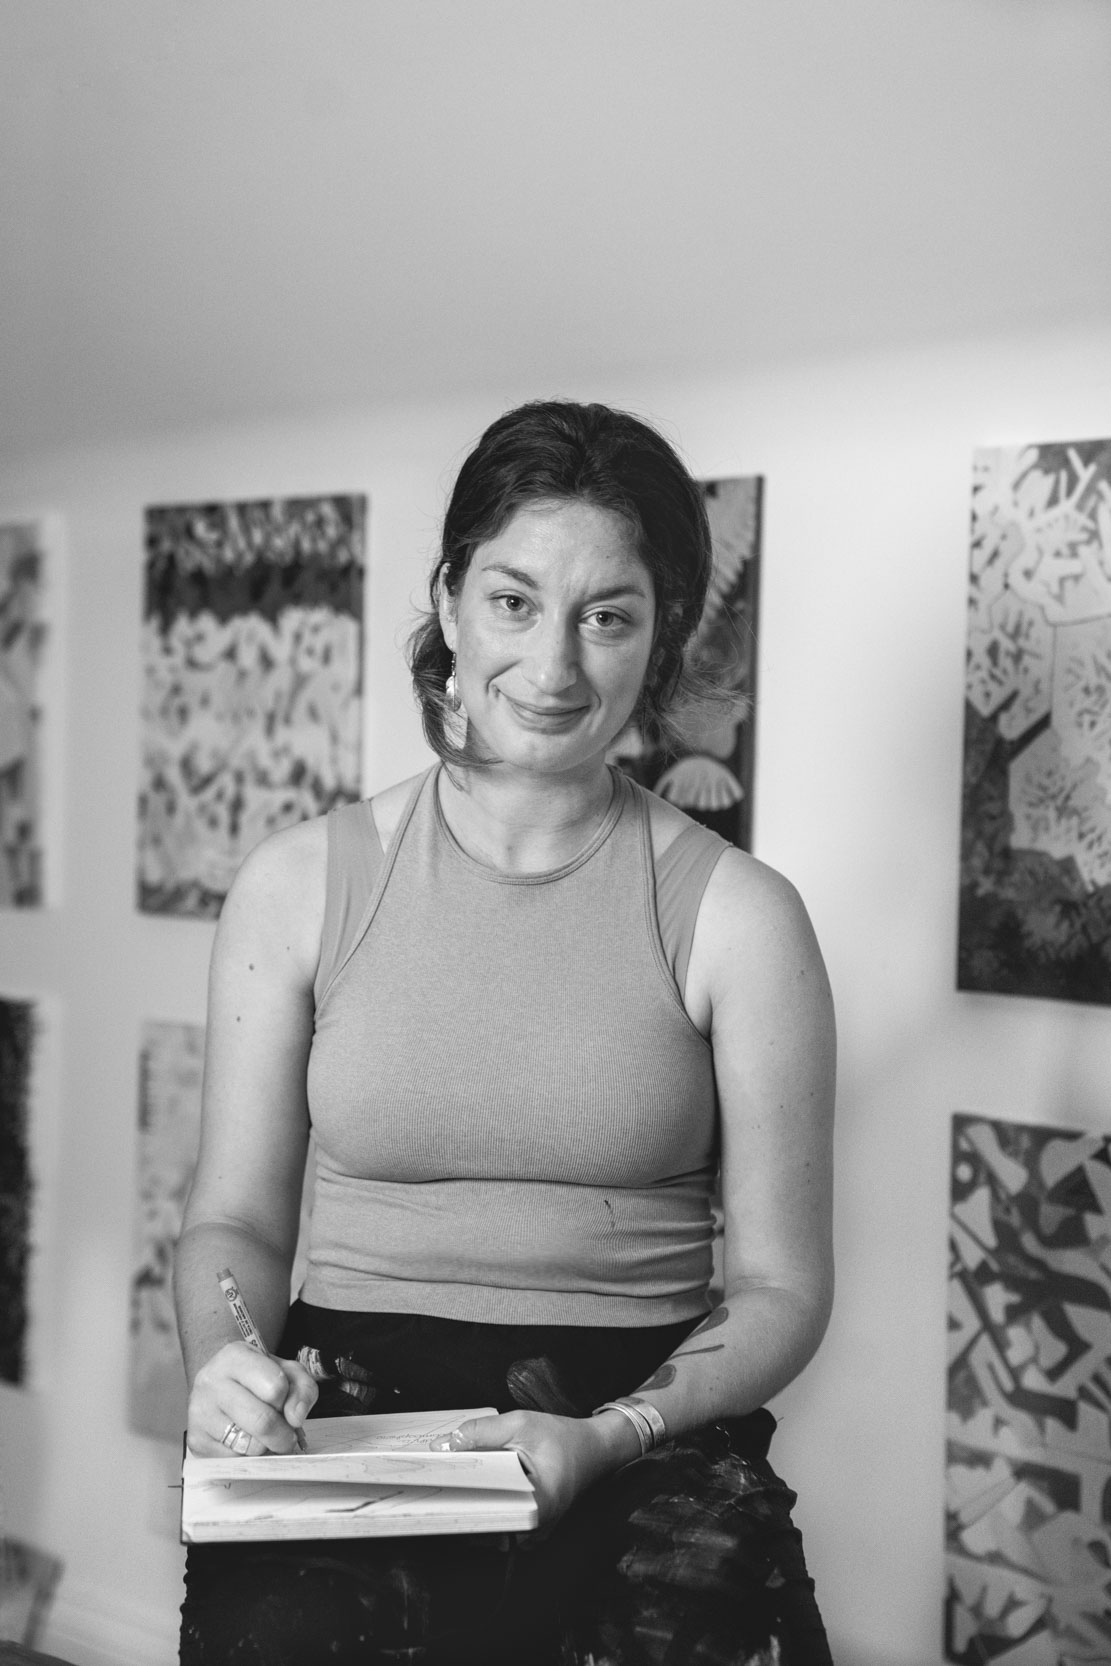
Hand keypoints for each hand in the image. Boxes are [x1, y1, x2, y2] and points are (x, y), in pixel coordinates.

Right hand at [186, 1341, 317, 1456]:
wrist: (220, 1382)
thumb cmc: (256, 1377)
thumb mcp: (286, 1371)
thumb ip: (302, 1389)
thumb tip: (295, 1418)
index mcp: (235, 1357)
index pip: (275, 1387)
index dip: (286, 1400)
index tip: (283, 1402)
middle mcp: (211, 1381)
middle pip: (262, 1421)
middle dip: (283, 1435)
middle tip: (286, 1435)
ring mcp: (199, 1412)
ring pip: (248, 1446)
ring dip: (265, 1446)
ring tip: (262, 1434)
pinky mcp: (195, 1440)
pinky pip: (233, 1460)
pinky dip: (246, 1456)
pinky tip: (244, 1440)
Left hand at [430, 1409, 638, 1527]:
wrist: (594, 1449)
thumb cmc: (563, 1437)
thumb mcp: (521, 1424)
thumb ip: (481, 1433)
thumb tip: (442, 1446)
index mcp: (535, 1507)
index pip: (483, 1511)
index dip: (454, 1498)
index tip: (429, 1487)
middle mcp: (532, 1530)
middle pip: (480, 1521)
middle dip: (454, 1500)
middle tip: (428, 1484)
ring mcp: (529, 1534)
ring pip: (485, 1524)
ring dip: (465, 1504)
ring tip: (440, 1485)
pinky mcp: (524, 1528)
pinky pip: (494, 1521)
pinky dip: (479, 1504)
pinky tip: (464, 1487)